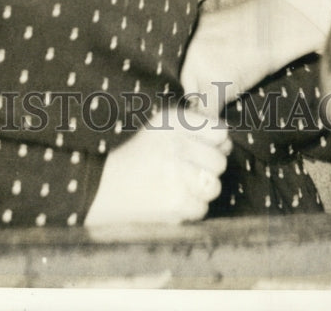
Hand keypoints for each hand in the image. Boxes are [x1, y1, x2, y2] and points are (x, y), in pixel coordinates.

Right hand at [85, 104, 229, 225]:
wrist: (103, 186)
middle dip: (207, 168)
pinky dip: (188, 208)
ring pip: (213, 186)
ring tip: (177, 185)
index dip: (215, 143)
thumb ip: (194, 127)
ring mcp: (176, 174)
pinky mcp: (175, 202)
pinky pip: (201, 208)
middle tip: (184, 170)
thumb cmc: (137, 155)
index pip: (219, 131)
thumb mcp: (160, 127)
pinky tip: (169, 198)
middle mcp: (176, 144)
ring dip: (199, 190)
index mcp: (172, 122)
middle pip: (219, 161)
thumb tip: (227, 143)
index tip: (200, 149)